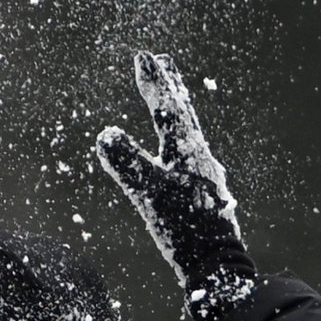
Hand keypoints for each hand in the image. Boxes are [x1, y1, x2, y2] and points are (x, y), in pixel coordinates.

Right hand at [95, 51, 256, 320]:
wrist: (215, 264)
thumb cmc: (184, 228)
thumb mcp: (148, 193)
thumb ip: (127, 163)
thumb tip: (105, 134)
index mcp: (187, 151)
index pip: (167, 107)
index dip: (154, 82)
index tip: (143, 56)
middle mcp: (198, 156)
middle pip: (183, 112)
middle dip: (170, 86)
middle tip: (164, 61)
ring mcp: (201, 173)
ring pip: (186, 131)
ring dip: (175, 109)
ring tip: (169, 99)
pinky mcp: (201, 191)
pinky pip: (186, 151)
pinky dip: (176, 136)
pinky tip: (176, 151)